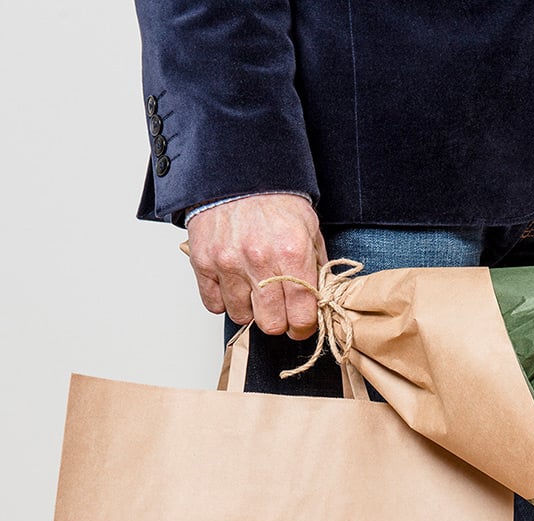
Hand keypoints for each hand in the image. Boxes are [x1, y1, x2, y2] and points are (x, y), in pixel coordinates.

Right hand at [185, 194, 326, 338]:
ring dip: (250, 310)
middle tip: (280, 310)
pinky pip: (213, 303)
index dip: (304, 326)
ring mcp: (228, 263)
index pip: (302, 314)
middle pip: (271, 324)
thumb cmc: (275, 199)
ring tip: (254, 291)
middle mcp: (259, 262)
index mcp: (292, 255)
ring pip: (241, 316)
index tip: (301, 324)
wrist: (238, 171)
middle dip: (278, 321)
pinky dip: (224, 300)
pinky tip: (234, 286)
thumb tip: (320, 300)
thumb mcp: (310, 230)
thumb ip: (316, 267)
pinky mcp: (203, 262)